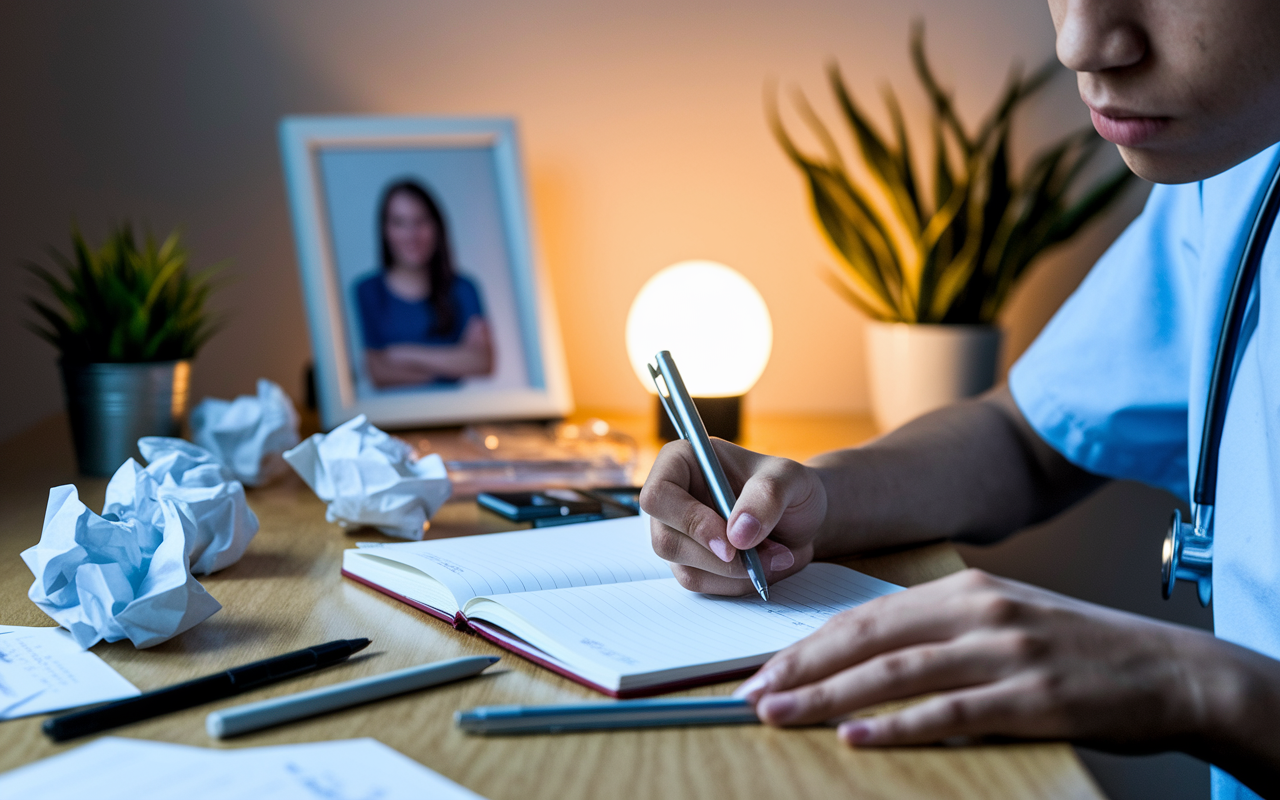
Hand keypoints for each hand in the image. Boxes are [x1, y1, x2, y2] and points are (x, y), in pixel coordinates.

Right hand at [638, 439, 827, 594]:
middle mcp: (673, 499)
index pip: (658, 495)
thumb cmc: (790, 487)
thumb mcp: (790, 478)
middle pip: (665, 541)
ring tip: (775, 557)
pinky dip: (736, 583)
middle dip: (717, 558)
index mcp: (683, 462)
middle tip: (761, 557)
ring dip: (734, 573)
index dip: (689, 521)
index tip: (731, 542)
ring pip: (685, 569)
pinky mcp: (692, 562)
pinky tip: (762, 567)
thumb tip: (737, 534)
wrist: (803, 518)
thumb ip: (767, 496)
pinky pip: (703, 585)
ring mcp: (679, 534)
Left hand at [736, 569, 1230, 750]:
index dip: (810, 644)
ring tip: (782, 713)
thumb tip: (865, 656)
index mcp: (965, 589)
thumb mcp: (1003, 618)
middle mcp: (978, 612)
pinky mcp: (1031, 698)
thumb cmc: (1076, 649)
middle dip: (803, 668)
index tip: (765, 668)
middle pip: (869, 640)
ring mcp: (1005, 653)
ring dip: (830, 695)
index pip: (867, 616)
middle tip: (753, 693)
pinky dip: (898, 726)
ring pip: (897, 673)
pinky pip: (950, 713)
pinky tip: (856, 736)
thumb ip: (939, 630)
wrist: (1169, 669)